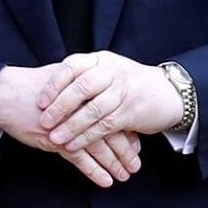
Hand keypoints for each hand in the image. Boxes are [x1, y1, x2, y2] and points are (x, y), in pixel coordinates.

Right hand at [0, 63, 141, 186]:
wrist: (6, 95)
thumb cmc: (31, 88)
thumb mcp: (61, 81)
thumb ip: (81, 92)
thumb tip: (97, 98)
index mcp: (86, 93)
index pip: (113, 114)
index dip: (126, 131)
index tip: (137, 145)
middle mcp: (82, 109)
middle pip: (111, 132)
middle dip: (125, 151)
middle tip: (136, 165)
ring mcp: (70, 125)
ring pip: (99, 147)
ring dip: (114, 164)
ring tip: (124, 176)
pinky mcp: (57, 140)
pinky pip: (80, 159)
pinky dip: (94, 171)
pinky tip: (105, 181)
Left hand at [37, 51, 183, 149]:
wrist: (167, 93)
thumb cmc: (128, 84)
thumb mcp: (106, 72)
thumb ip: (82, 78)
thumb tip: (47, 90)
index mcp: (100, 61)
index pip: (72, 67)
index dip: (54, 84)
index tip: (40, 101)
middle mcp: (111, 72)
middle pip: (82, 88)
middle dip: (60, 107)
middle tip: (43, 122)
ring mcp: (123, 92)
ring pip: (93, 110)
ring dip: (71, 126)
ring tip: (54, 138)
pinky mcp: (131, 113)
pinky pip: (105, 126)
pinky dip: (87, 137)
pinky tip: (73, 146)